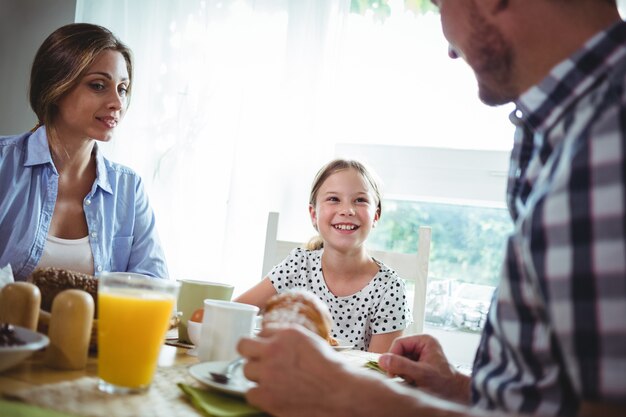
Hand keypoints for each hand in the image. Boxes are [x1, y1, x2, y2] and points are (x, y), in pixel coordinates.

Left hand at [237, 324, 353, 416]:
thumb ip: (287, 338)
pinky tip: (272, 394)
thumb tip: (271, 339)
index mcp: (286, 333)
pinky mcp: (266, 395)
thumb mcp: (309, 340)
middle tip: (262, 363)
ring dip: (257, 375)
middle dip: (252, 354)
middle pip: (244, 346)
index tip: (271, 351)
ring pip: (246, 370)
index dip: (266, 343)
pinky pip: (249, 393)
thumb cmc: (329, 368)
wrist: (340, 392)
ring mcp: (268, 372)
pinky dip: (259, 395)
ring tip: (274, 381)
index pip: (261, 332)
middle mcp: (273, 349)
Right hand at [378, 334, 470, 403]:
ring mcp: (419, 354)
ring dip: (401, 372)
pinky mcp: (418, 363)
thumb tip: (381, 359)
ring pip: (399, 360)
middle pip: (398, 352)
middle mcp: (421, 345)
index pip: (399, 343)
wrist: (455, 394)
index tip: (392, 373)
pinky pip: (404, 366)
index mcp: (424, 340)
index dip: (392, 357)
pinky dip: (405, 375)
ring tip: (411, 380)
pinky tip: (413, 381)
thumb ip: (402, 365)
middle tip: (404, 378)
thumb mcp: (421, 374)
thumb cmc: (443, 383)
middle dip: (398, 366)